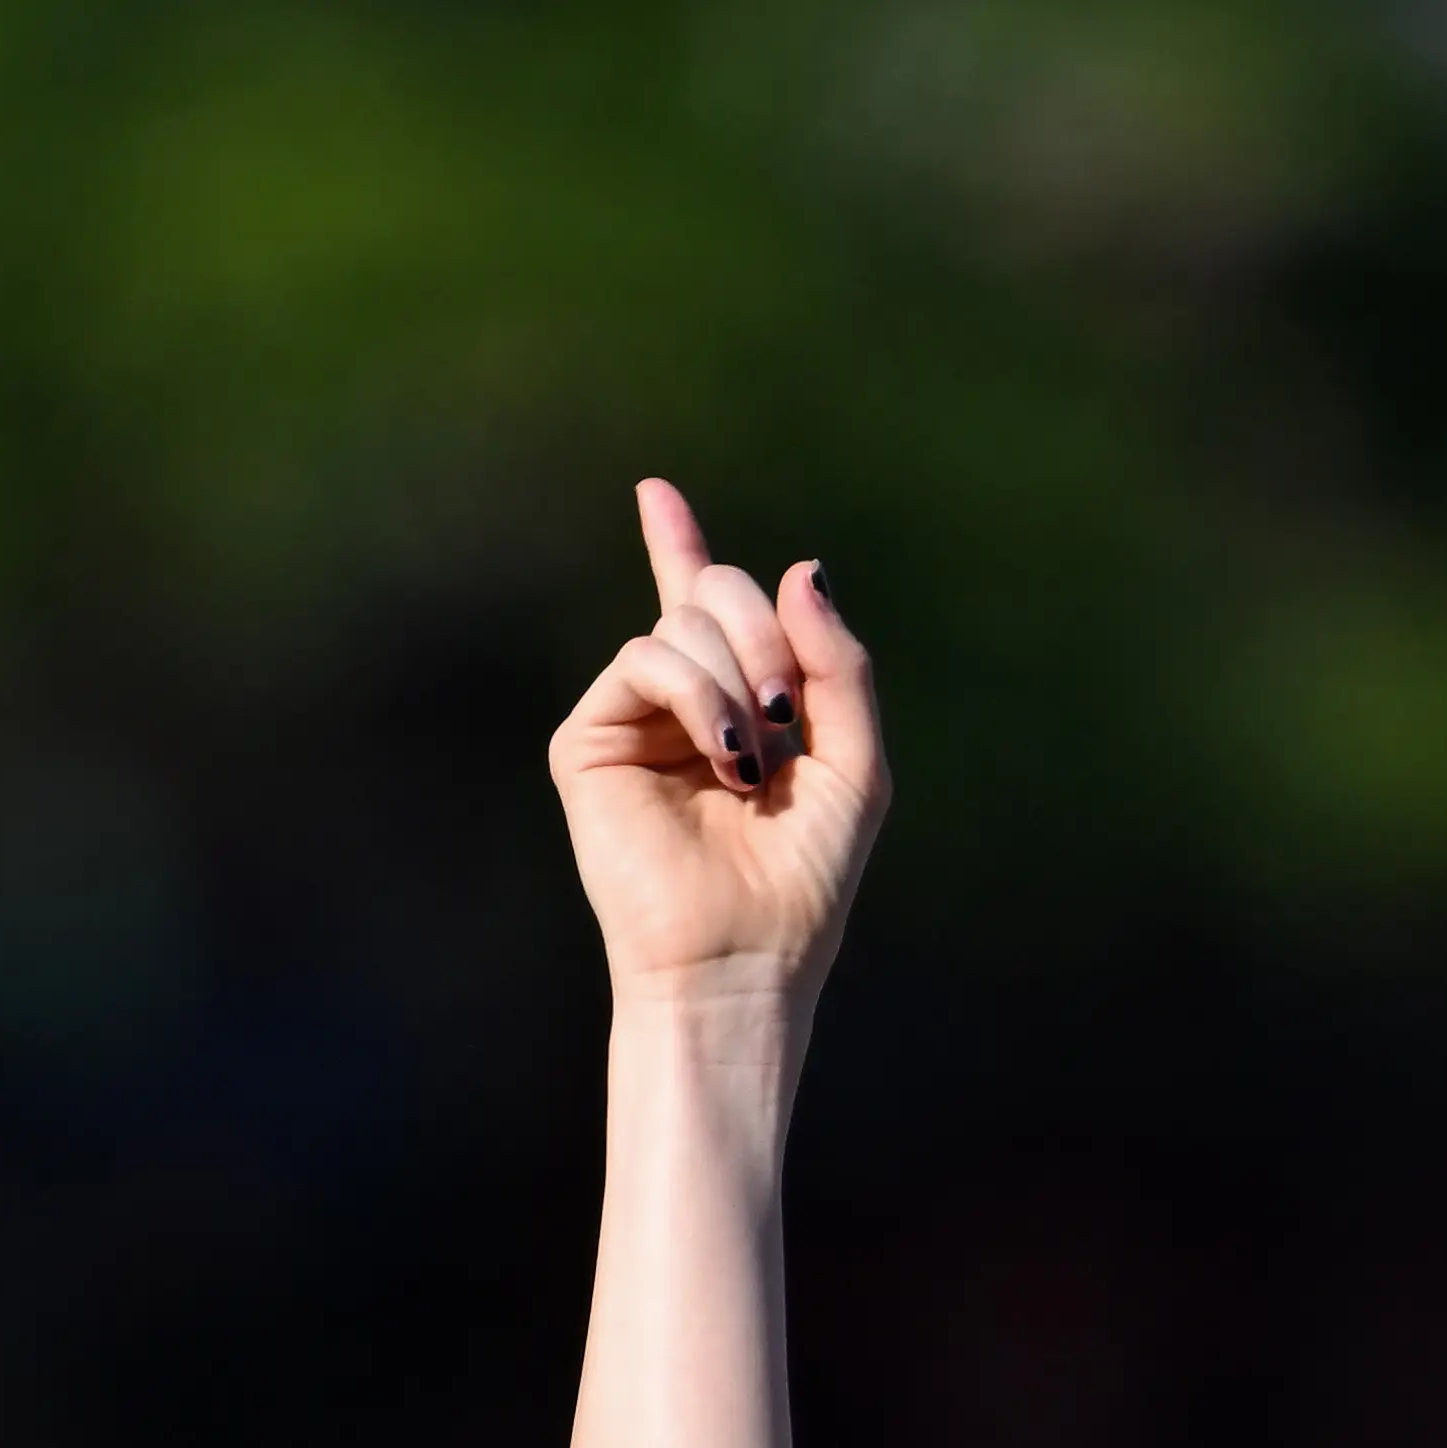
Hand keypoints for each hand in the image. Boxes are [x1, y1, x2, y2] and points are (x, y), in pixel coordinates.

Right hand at [551, 477, 885, 1000]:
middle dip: (765, 634)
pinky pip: (645, 657)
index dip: (678, 547)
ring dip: (739, 678)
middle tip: (788, 714)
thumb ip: (840, 662)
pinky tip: (724, 757)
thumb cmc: (802, 881)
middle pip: (714, 596)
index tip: (653, 490)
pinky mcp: (591, 742)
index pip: (704, 611)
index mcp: (736, 707)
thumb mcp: (855, 761)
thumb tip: (799, 567)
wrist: (743, 957)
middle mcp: (679, 707)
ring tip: (754, 761)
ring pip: (682, 621)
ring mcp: (631, 721)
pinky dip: (698, 695)